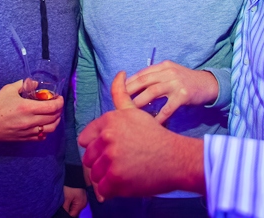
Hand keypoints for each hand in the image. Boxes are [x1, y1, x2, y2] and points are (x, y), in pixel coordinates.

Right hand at [0, 80, 63, 140]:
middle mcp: (30, 121)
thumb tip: (35, 83)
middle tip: (56, 104)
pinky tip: (44, 124)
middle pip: (54, 118)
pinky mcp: (25, 139)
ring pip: (50, 129)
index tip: (59, 98)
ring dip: (55, 121)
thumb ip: (24, 84)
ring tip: (53, 115)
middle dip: (59, 110)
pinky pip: (41, 137)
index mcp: (27, 108)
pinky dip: (46, 130)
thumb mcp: (9, 89)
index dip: (59, 102)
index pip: (52, 107)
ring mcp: (28, 131)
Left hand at [63, 186, 86, 216]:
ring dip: (68, 206)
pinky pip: (75, 202)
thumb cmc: (71, 186)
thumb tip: (63, 215)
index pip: (72, 215)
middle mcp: (83, 203)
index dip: (65, 214)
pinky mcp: (80, 196)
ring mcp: (82, 199)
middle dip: (67, 210)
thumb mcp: (66, 198)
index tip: (60, 210)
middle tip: (62, 205)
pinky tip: (66, 199)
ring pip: (74, 207)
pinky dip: (70, 201)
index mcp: (81, 205)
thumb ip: (65, 209)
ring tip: (64, 201)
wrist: (74, 174)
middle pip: (73, 211)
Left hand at [79, 71, 204, 200]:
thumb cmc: (156, 136)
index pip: (87, 138)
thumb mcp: (135, 111)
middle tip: (121, 163)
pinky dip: (111, 190)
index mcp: (109, 120)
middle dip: (101, 162)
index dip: (99, 146)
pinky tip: (125, 183)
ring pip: (95, 174)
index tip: (113, 149)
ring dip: (106, 177)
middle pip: (89, 157)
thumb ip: (121, 94)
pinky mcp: (116, 179)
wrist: (177, 158)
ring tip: (124, 173)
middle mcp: (108, 137)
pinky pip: (102, 189)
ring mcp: (111, 158)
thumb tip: (119, 74)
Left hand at [125, 61, 218, 123]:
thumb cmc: (186, 81)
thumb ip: (156, 78)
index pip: (141, 73)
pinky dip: (158, 116)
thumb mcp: (171, 74)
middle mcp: (168, 72)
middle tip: (119, 103)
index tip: (118, 92)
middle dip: (129, 92)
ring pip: (152, 92)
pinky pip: (168, 107)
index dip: (128, 82)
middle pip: (143, 81)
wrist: (208, 85)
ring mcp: (176, 83)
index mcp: (163, 66)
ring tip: (130, 112)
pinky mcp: (184, 95)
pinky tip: (152, 123)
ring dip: (139, 103)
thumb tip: (134, 89)